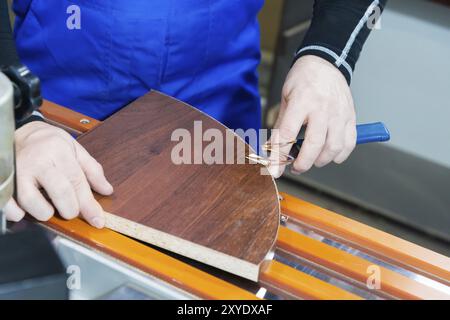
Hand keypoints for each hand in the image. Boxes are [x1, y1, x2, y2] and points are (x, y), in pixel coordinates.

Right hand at [4, 121, 112, 227]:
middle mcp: (38, 160)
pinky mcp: (3, 177)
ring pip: (30, 199)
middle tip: (71, 212)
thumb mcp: (75, 149)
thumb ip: (92, 170)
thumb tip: (107, 190)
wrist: (21, 132)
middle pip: (59, 191)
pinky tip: (23, 214)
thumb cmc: (49, 143)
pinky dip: (14, 212)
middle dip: (70, 209)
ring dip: (43, 212)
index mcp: (59, 151)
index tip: (97, 220)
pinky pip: (6, 200)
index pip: (77, 181)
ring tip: (49, 210)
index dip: (89, 204)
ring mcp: (17, 170)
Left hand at [268, 55, 356, 177]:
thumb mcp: (285, 98)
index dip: (279, 155)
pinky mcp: (350, 117)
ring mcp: (339, 113)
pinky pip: (349, 143)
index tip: (274, 170)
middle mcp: (322, 109)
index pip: (287, 134)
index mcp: (301, 102)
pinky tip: (330, 156)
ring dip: (321, 161)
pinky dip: (340, 155)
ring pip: (333, 147)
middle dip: (303, 163)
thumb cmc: (302, 79)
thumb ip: (281, 124)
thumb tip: (272, 149)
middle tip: (295, 168)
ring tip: (312, 161)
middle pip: (314, 145)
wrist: (326, 62)